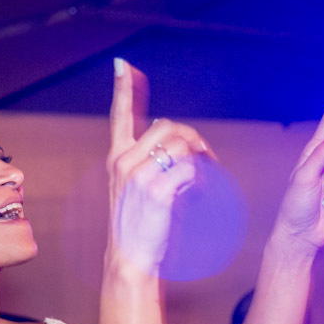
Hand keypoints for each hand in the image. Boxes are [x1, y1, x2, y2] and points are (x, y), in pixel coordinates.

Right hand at [108, 59, 211, 270]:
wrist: (131, 258)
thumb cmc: (139, 225)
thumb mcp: (137, 188)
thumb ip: (150, 159)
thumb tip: (170, 132)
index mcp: (118, 158)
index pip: (119, 116)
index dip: (122, 89)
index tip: (123, 65)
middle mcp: (123, 162)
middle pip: (167, 126)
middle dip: (193, 138)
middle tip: (205, 157)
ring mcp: (137, 175)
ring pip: (181, 145)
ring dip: (201, 158)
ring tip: (205, 177)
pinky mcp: (154, 191)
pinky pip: (190, 169)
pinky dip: (203, 180)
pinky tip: (199, 194)